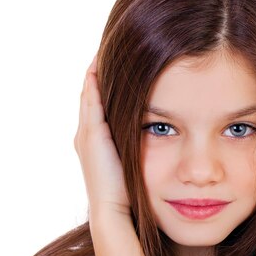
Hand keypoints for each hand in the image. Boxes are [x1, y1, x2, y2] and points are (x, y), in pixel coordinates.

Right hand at [74, 54, 130, 220]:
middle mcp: (86, 134)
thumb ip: (145, 152)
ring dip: (98, 68)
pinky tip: (105, 57)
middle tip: (113, 44)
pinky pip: (92, 96)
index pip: (100, 105)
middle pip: (92, 93)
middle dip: (101, 70)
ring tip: (110, 43)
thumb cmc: (131, 197)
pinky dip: (97, 77)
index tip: (124, 64)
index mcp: (96, 142)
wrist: (115, 212)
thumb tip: (169, 141)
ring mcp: (86, 133)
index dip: (109, 85)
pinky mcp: (91, 133)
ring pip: (90, 90)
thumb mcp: (138, 168)